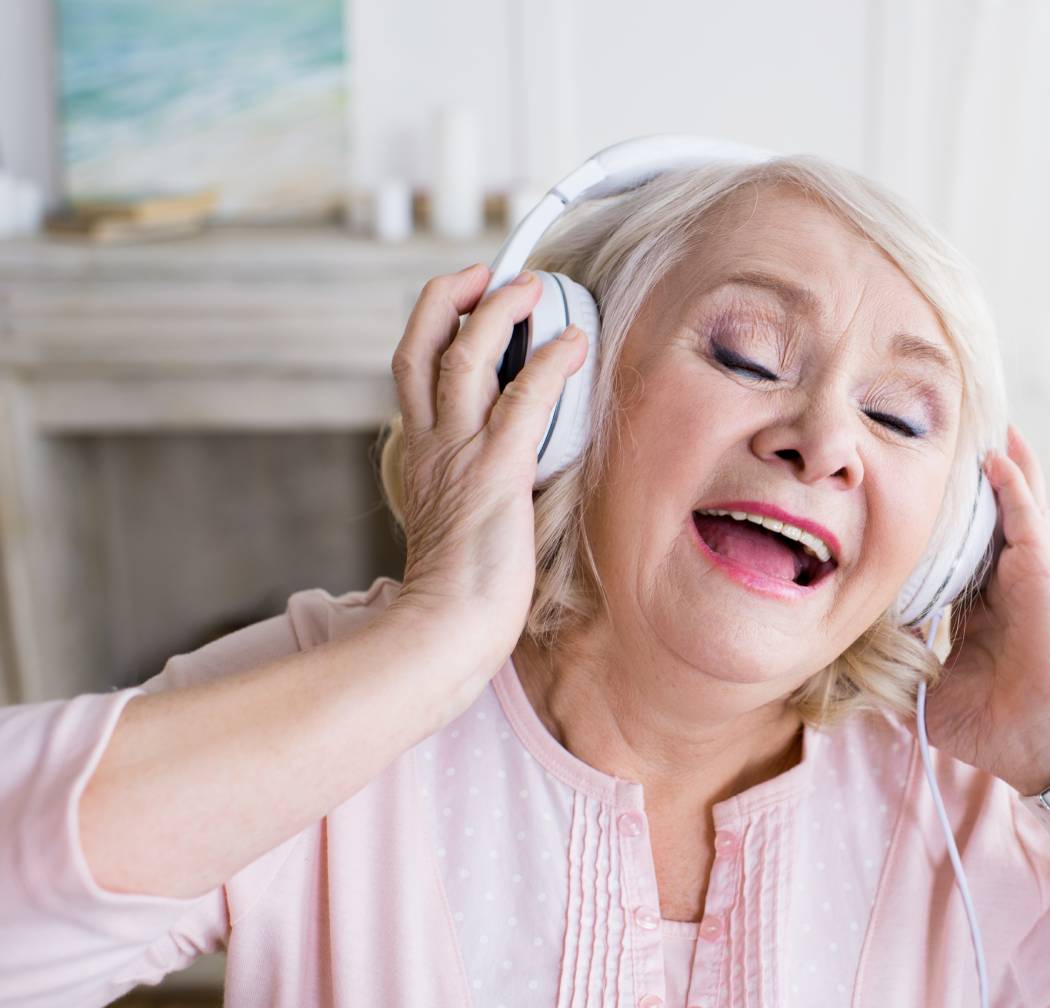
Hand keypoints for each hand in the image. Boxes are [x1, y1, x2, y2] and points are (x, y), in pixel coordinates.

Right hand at [385, 264, 587, 683]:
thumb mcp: (455, 524)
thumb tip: (508, 478)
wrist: (445, 632)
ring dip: (499, 311)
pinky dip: (550, 363)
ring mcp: (459, 454)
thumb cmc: (459, 594)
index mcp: (419, 454)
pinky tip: (576, 343)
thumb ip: (471, 489)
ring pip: (465, 356)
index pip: (412, 370)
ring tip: (534, 287)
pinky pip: (524, 400)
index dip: (434, 324)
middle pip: (422, 345)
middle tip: (488, 272)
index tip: (464, 300)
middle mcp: (430, 444)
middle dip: (450, 296)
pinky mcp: (496, 471)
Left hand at [919, 425, 1049, 795]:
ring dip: (997, 466)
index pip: (946, 558)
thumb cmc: (1002, 728)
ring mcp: (1024, 575)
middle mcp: (1001, 586)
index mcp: (977, 613)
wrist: (1049, 745)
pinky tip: (998, 454)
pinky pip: (1027, 519)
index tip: (896, 496)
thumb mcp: (933, 697)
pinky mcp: (1042, 572)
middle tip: (939, 439)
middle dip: (963, 483)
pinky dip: (1014, 485)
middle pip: (979, 520)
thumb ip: (902, 674)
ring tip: (982, 421)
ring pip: (1009, 507)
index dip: (926, 528)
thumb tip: (858, 670)